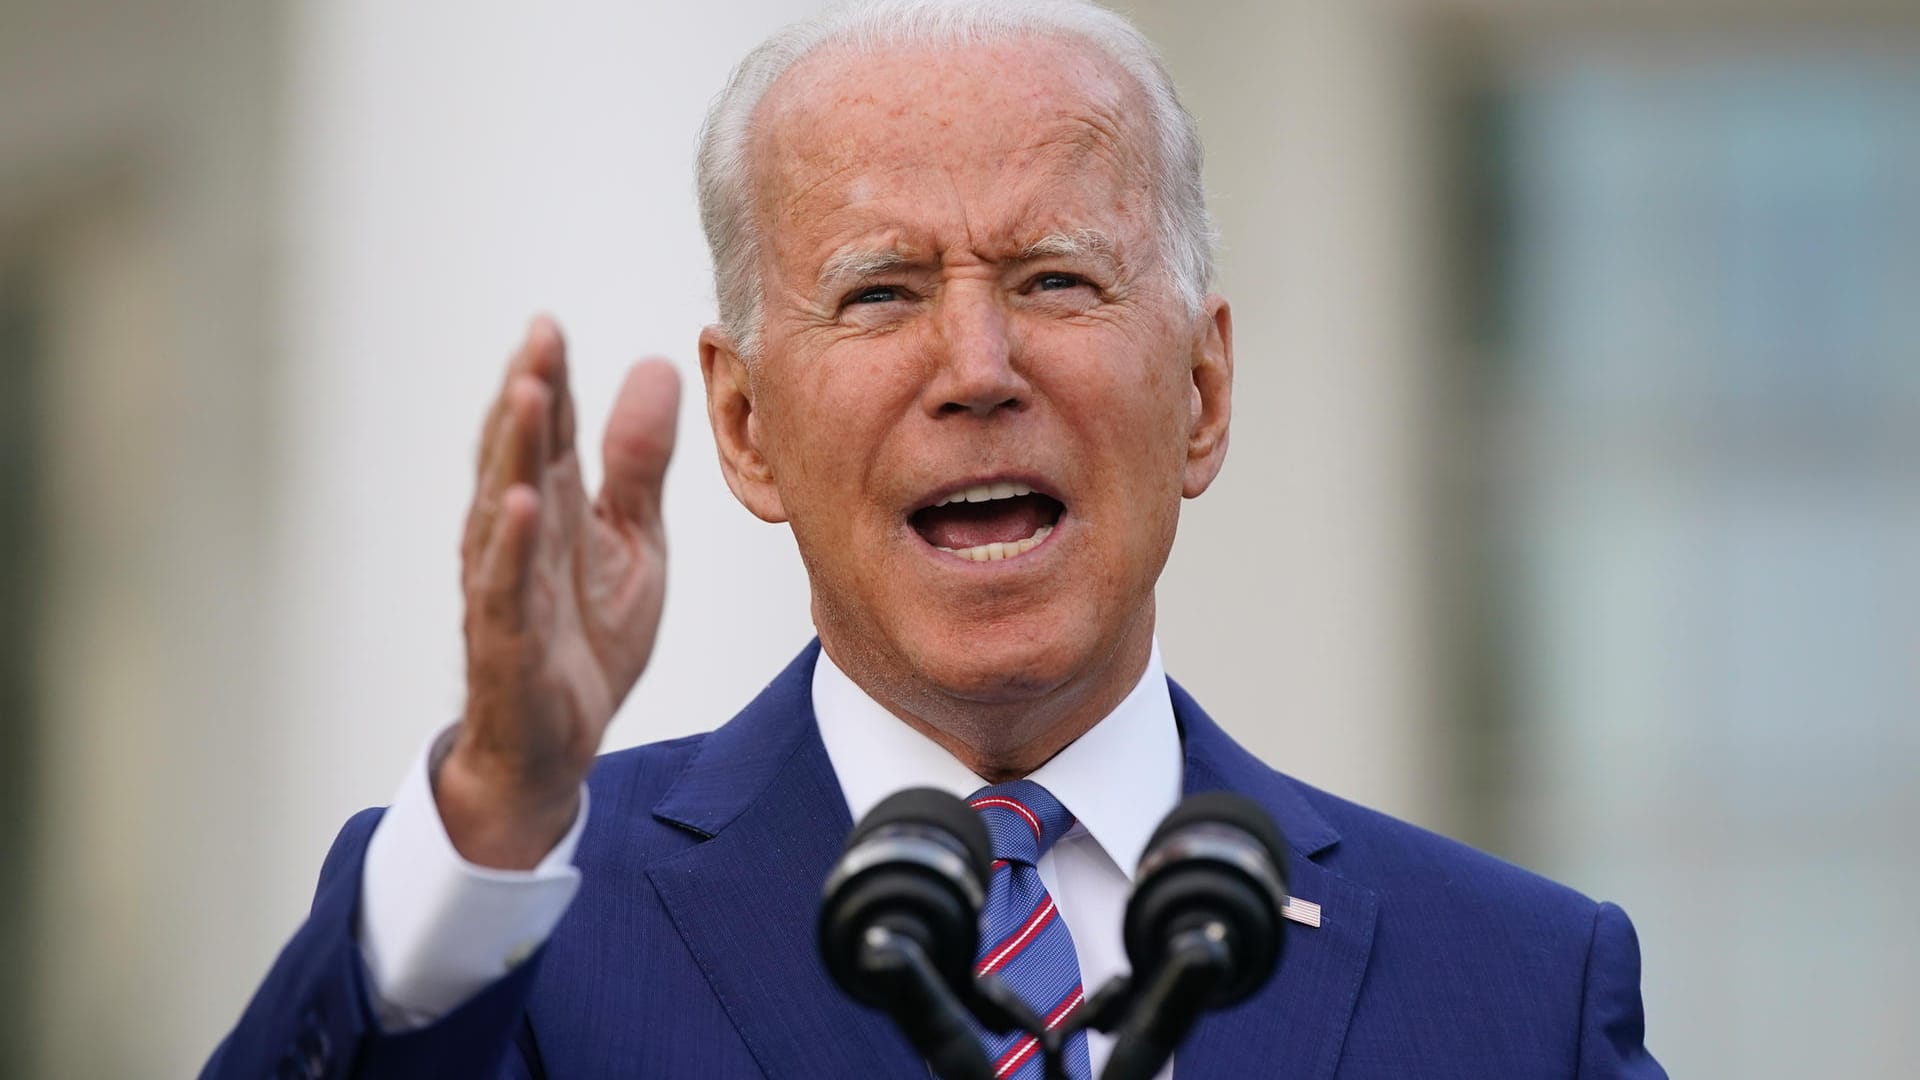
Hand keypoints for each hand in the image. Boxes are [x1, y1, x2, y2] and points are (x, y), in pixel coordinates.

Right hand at [437, 316, 679, 867]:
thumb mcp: (631, 538)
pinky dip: (512, 549)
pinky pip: (507, 589)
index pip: (544, 433)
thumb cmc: (585, 636)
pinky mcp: (510, 642)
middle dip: (527, 395)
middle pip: (519, 456)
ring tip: (526, 394)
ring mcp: (506, 588)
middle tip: (540, 334)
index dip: (548, 379)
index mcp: (548, 508)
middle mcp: (516, 539)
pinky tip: (520, 506)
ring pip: (503, 508)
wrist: (557, 744)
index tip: (551, 324)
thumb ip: (637, 460)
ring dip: (511, 452)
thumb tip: (656, 365)